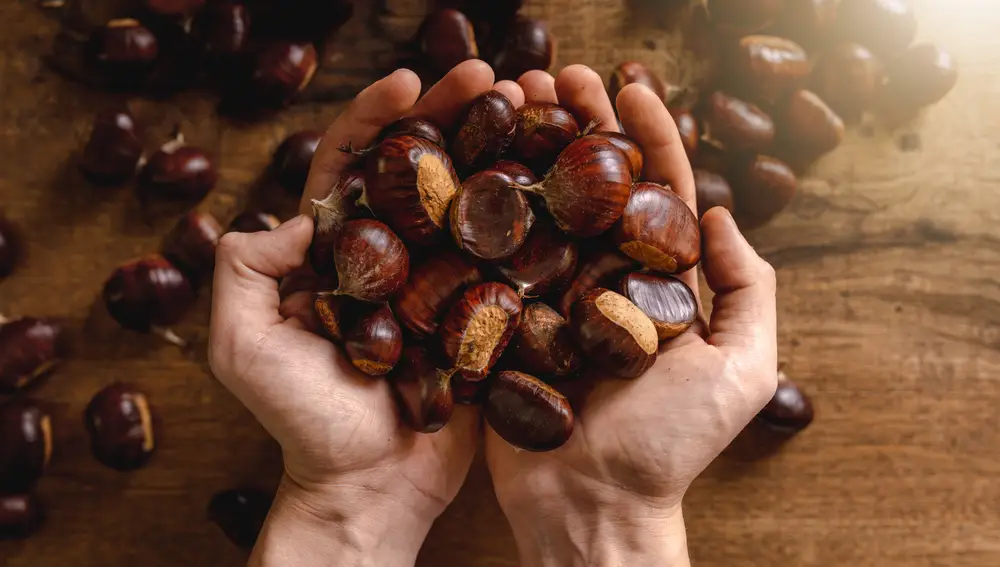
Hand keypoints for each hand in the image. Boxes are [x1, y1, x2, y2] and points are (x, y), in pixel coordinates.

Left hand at [208, 61, 508, 566]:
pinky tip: (564, 179)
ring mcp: (444, 280)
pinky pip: (513, 256)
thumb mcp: (242, 345)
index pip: (354, 163)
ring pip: (474, 200)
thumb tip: (299, 215)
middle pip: (424, 167)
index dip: (379, 116)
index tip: (412, 83)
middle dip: (456, 114)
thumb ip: (245, 271)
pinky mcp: (485, 311)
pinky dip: (537, 216)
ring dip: (505, 148)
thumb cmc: (302, 423)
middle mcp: (395, 254)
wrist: (371, 489)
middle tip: (496, 76)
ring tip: (542, 105)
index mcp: (336, 250)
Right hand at [484, 66, 778, 566]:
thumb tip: (721, 214)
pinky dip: (484, 206)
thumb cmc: (670, 446)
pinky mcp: (506, 317)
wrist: (591, 504)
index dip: (647, 133)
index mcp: (661, 281)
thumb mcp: (743, 368)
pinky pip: (494, 254)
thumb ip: (745, 289)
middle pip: (593, 184)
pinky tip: (470, 161)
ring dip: (529, 148)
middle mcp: (606, 277)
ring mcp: (552, 294)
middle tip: (555, 75)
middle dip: (579, 125)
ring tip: (511, 98)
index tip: (630, 84)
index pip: (658, 190)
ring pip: (542, 206)